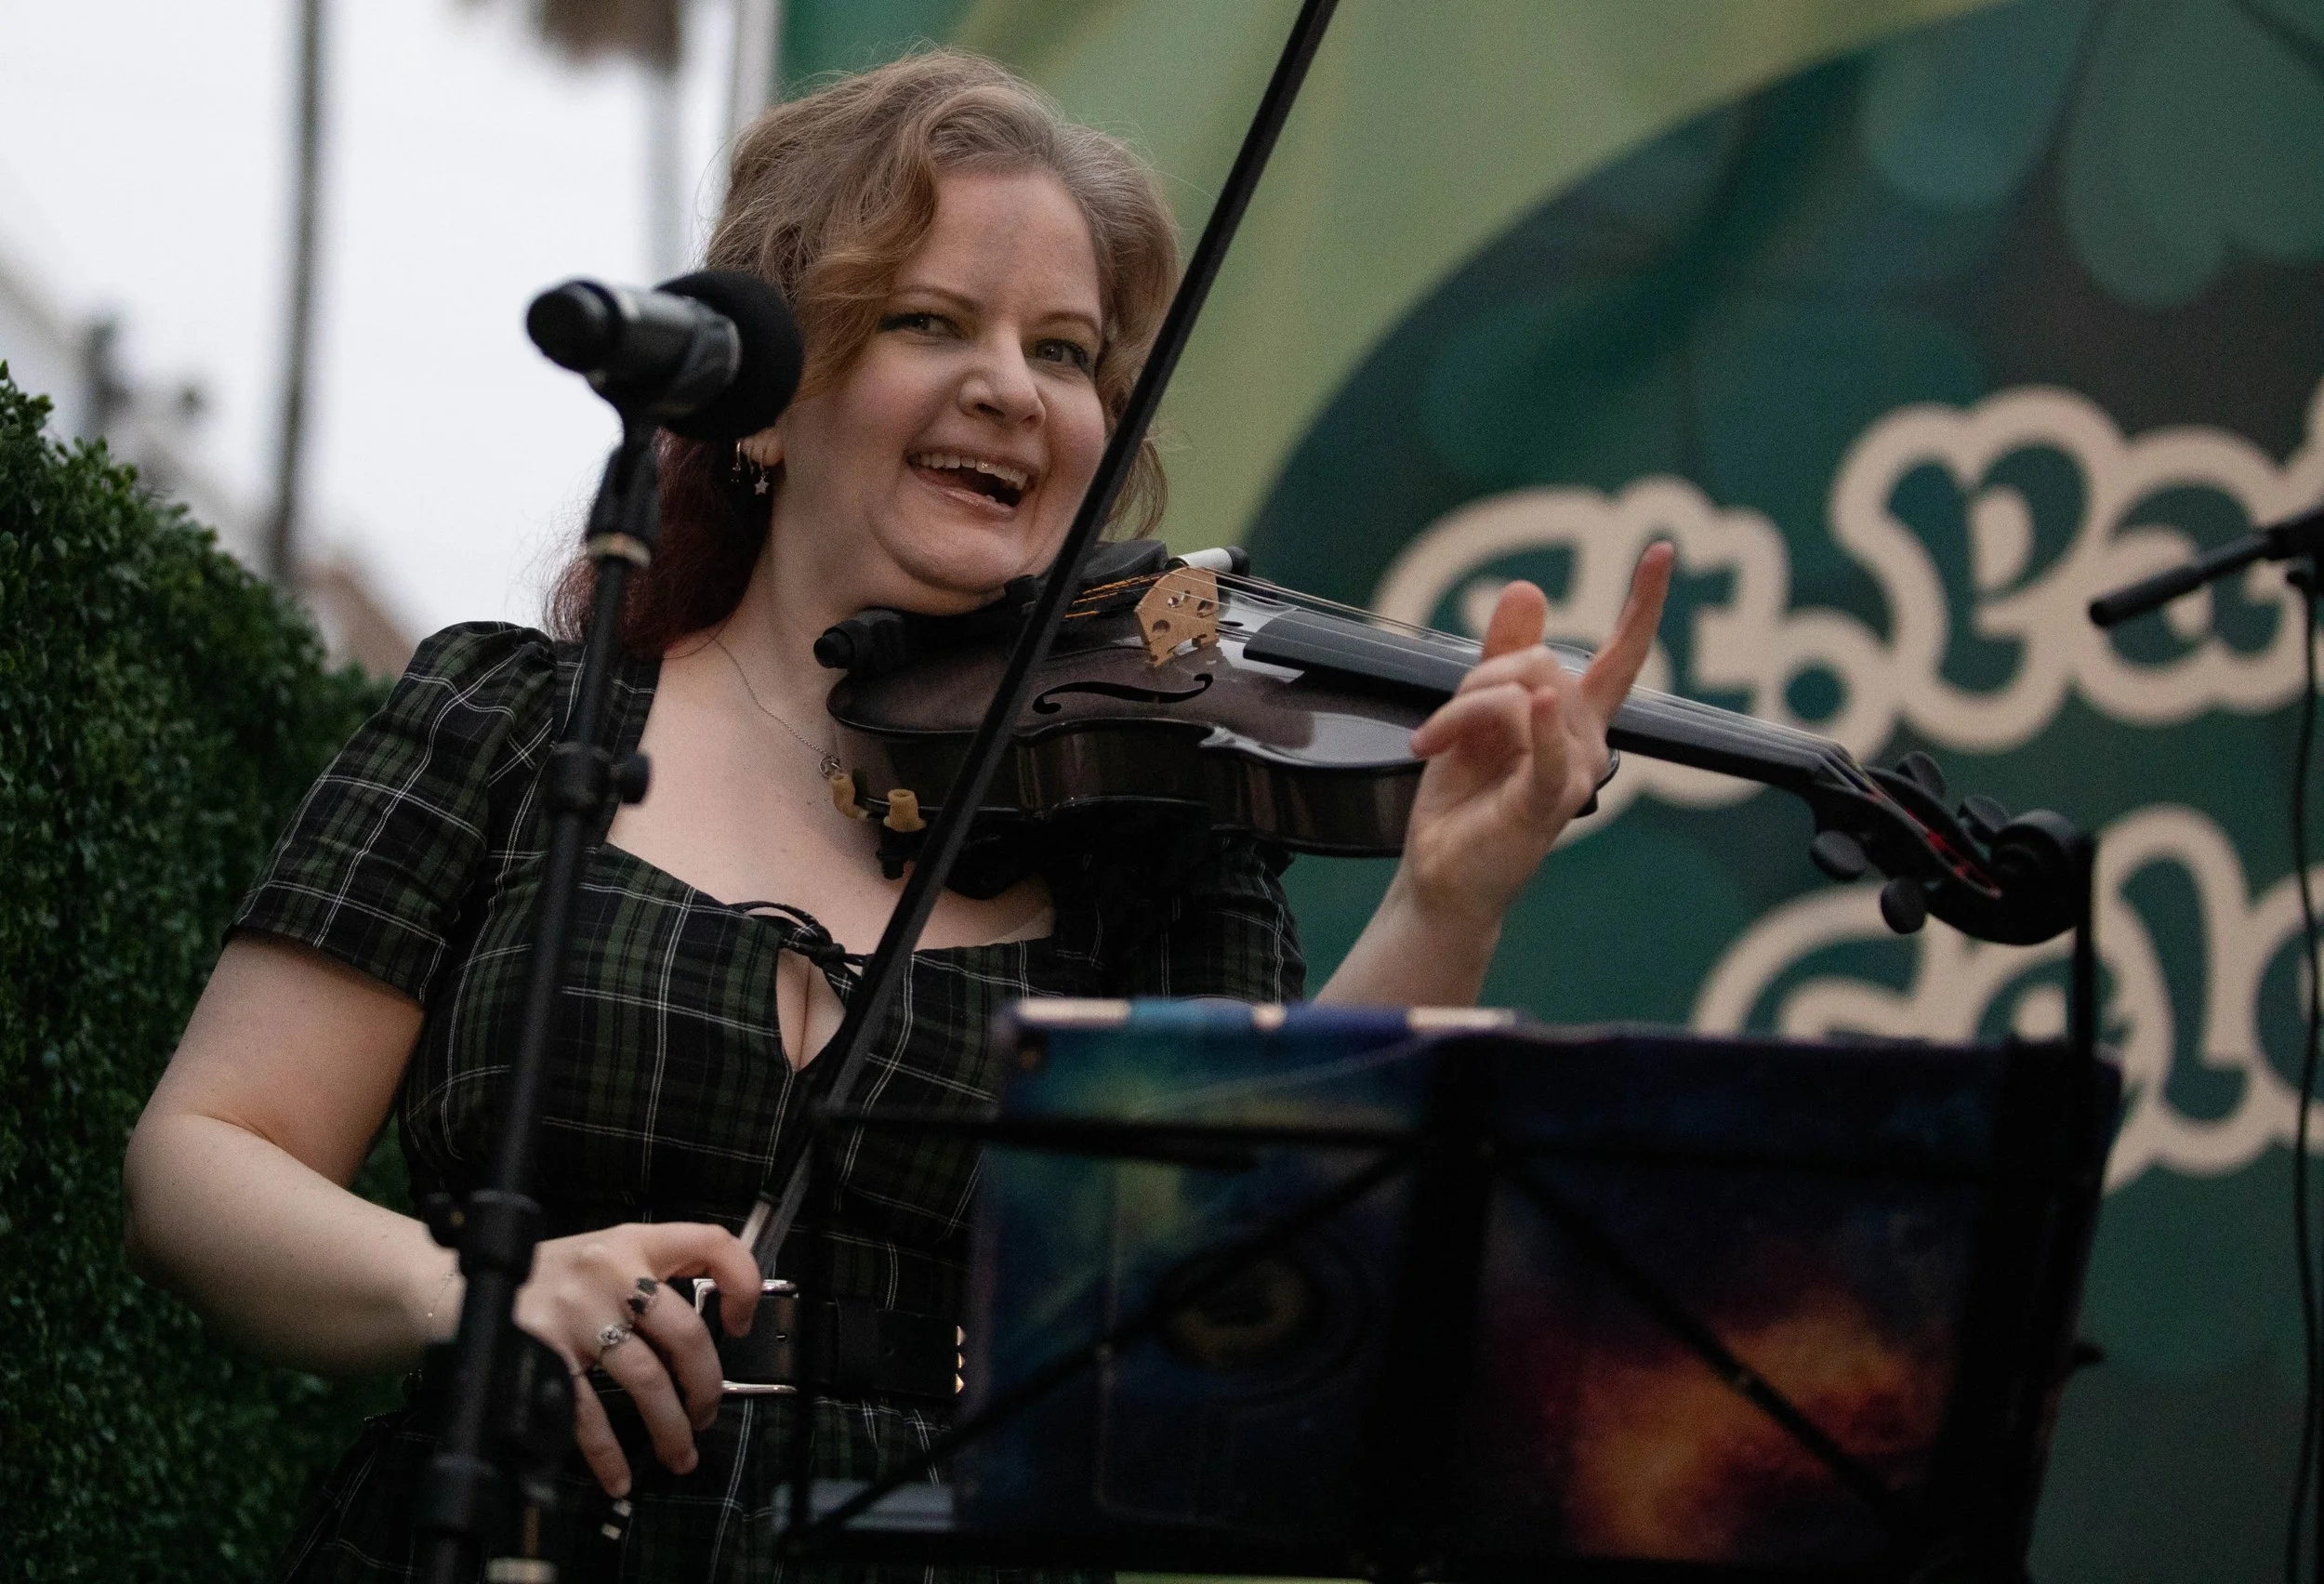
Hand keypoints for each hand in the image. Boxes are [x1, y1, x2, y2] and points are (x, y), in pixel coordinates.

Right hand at [510, 1221, 761, 1497]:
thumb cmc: (548, 1277)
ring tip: (679, 1452)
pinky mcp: (544, 1352)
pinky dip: (608, 1453)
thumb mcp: (605, 1256)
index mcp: (632, 1242)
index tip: (741, 1325)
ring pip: (646, 1379)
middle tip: (706, 1414)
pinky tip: (618, 1475)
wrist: (464, 1286)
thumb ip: (652, 1276)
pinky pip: (589, 1413)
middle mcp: (608, 1271)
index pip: (711, 1244)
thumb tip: (711, 1324)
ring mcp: (575, 1312)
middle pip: (685, 1333)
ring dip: (670, 1427)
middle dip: (705, 1385)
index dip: (743, 1284)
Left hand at [1399, 543, 1674, 927]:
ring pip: (1526, 692)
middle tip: (1437, 721)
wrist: (1440, 875)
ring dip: (1463, 706)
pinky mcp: (1548, 804)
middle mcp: (1588, 743)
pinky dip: (1542, 726)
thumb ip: (1501, 654)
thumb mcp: (1475, 714)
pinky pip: (1551, 754)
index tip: (1662, 551)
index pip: (1621, 655)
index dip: (1642, 603)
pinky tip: (1540, 705)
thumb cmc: (1463, 802)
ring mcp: (1574, 773)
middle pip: (1542, 662)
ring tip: (1430, 742)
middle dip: (1479, 675)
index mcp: (1574, 721)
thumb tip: (1527, 587)